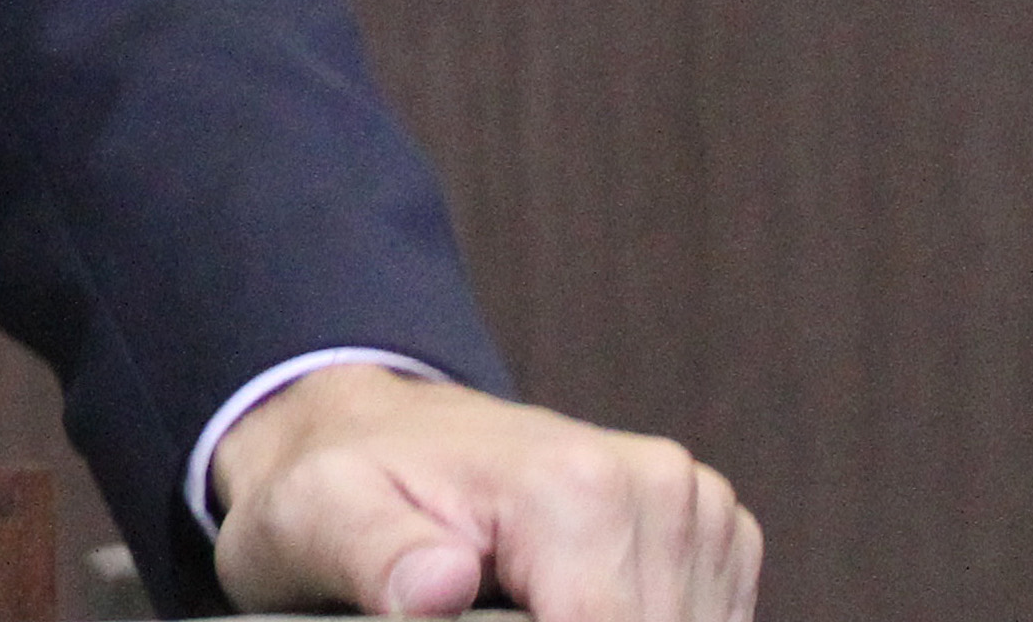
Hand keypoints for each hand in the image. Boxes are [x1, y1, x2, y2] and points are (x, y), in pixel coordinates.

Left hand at [212, 363, 756, 619]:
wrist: (373, 430)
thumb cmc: (341, 482)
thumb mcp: (319, 517)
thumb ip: (375, 556)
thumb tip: (440, 585)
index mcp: (577, 488)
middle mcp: (658, 487)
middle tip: (486, 612)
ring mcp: (695, 507)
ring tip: (513, 605)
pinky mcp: (713, 534)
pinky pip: (706, 621)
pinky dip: (637, 621)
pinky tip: (562, 604)